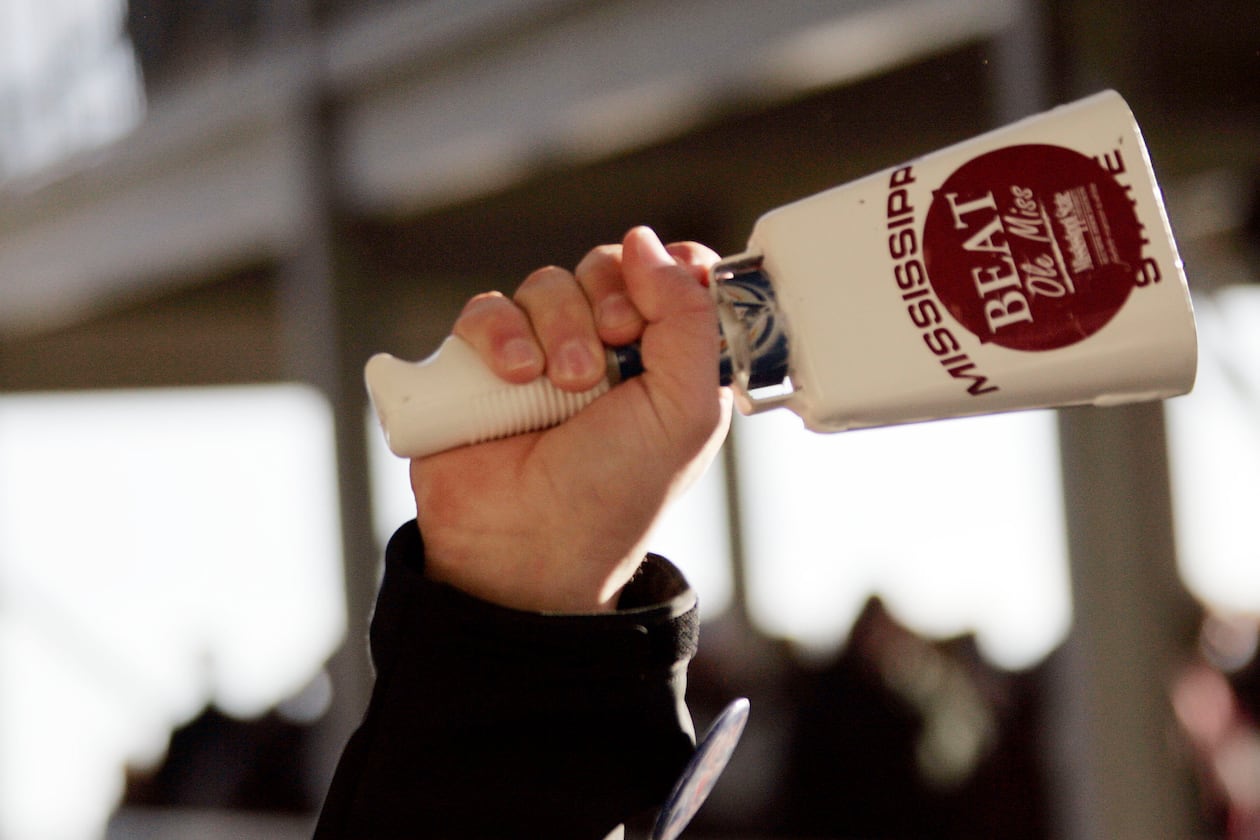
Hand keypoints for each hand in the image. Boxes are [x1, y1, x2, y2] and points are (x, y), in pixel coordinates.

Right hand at [410, 226, 731, 612]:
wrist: (527, 545)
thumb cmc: (615, 494)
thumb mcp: (688, 412)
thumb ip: (690, 320)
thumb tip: (650, 243)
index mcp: (664, 360)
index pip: (674, 274)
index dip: (670, 270)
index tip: (663, 293)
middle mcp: (604, 350)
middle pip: (607, 265)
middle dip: (610, 300)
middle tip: (612, 350)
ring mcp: (540, 352)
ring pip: (546, 282)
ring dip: (559, 326)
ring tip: (562, 385)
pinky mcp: (480, 362)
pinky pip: (486, 308)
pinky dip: (500, 334)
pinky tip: (514, 375)